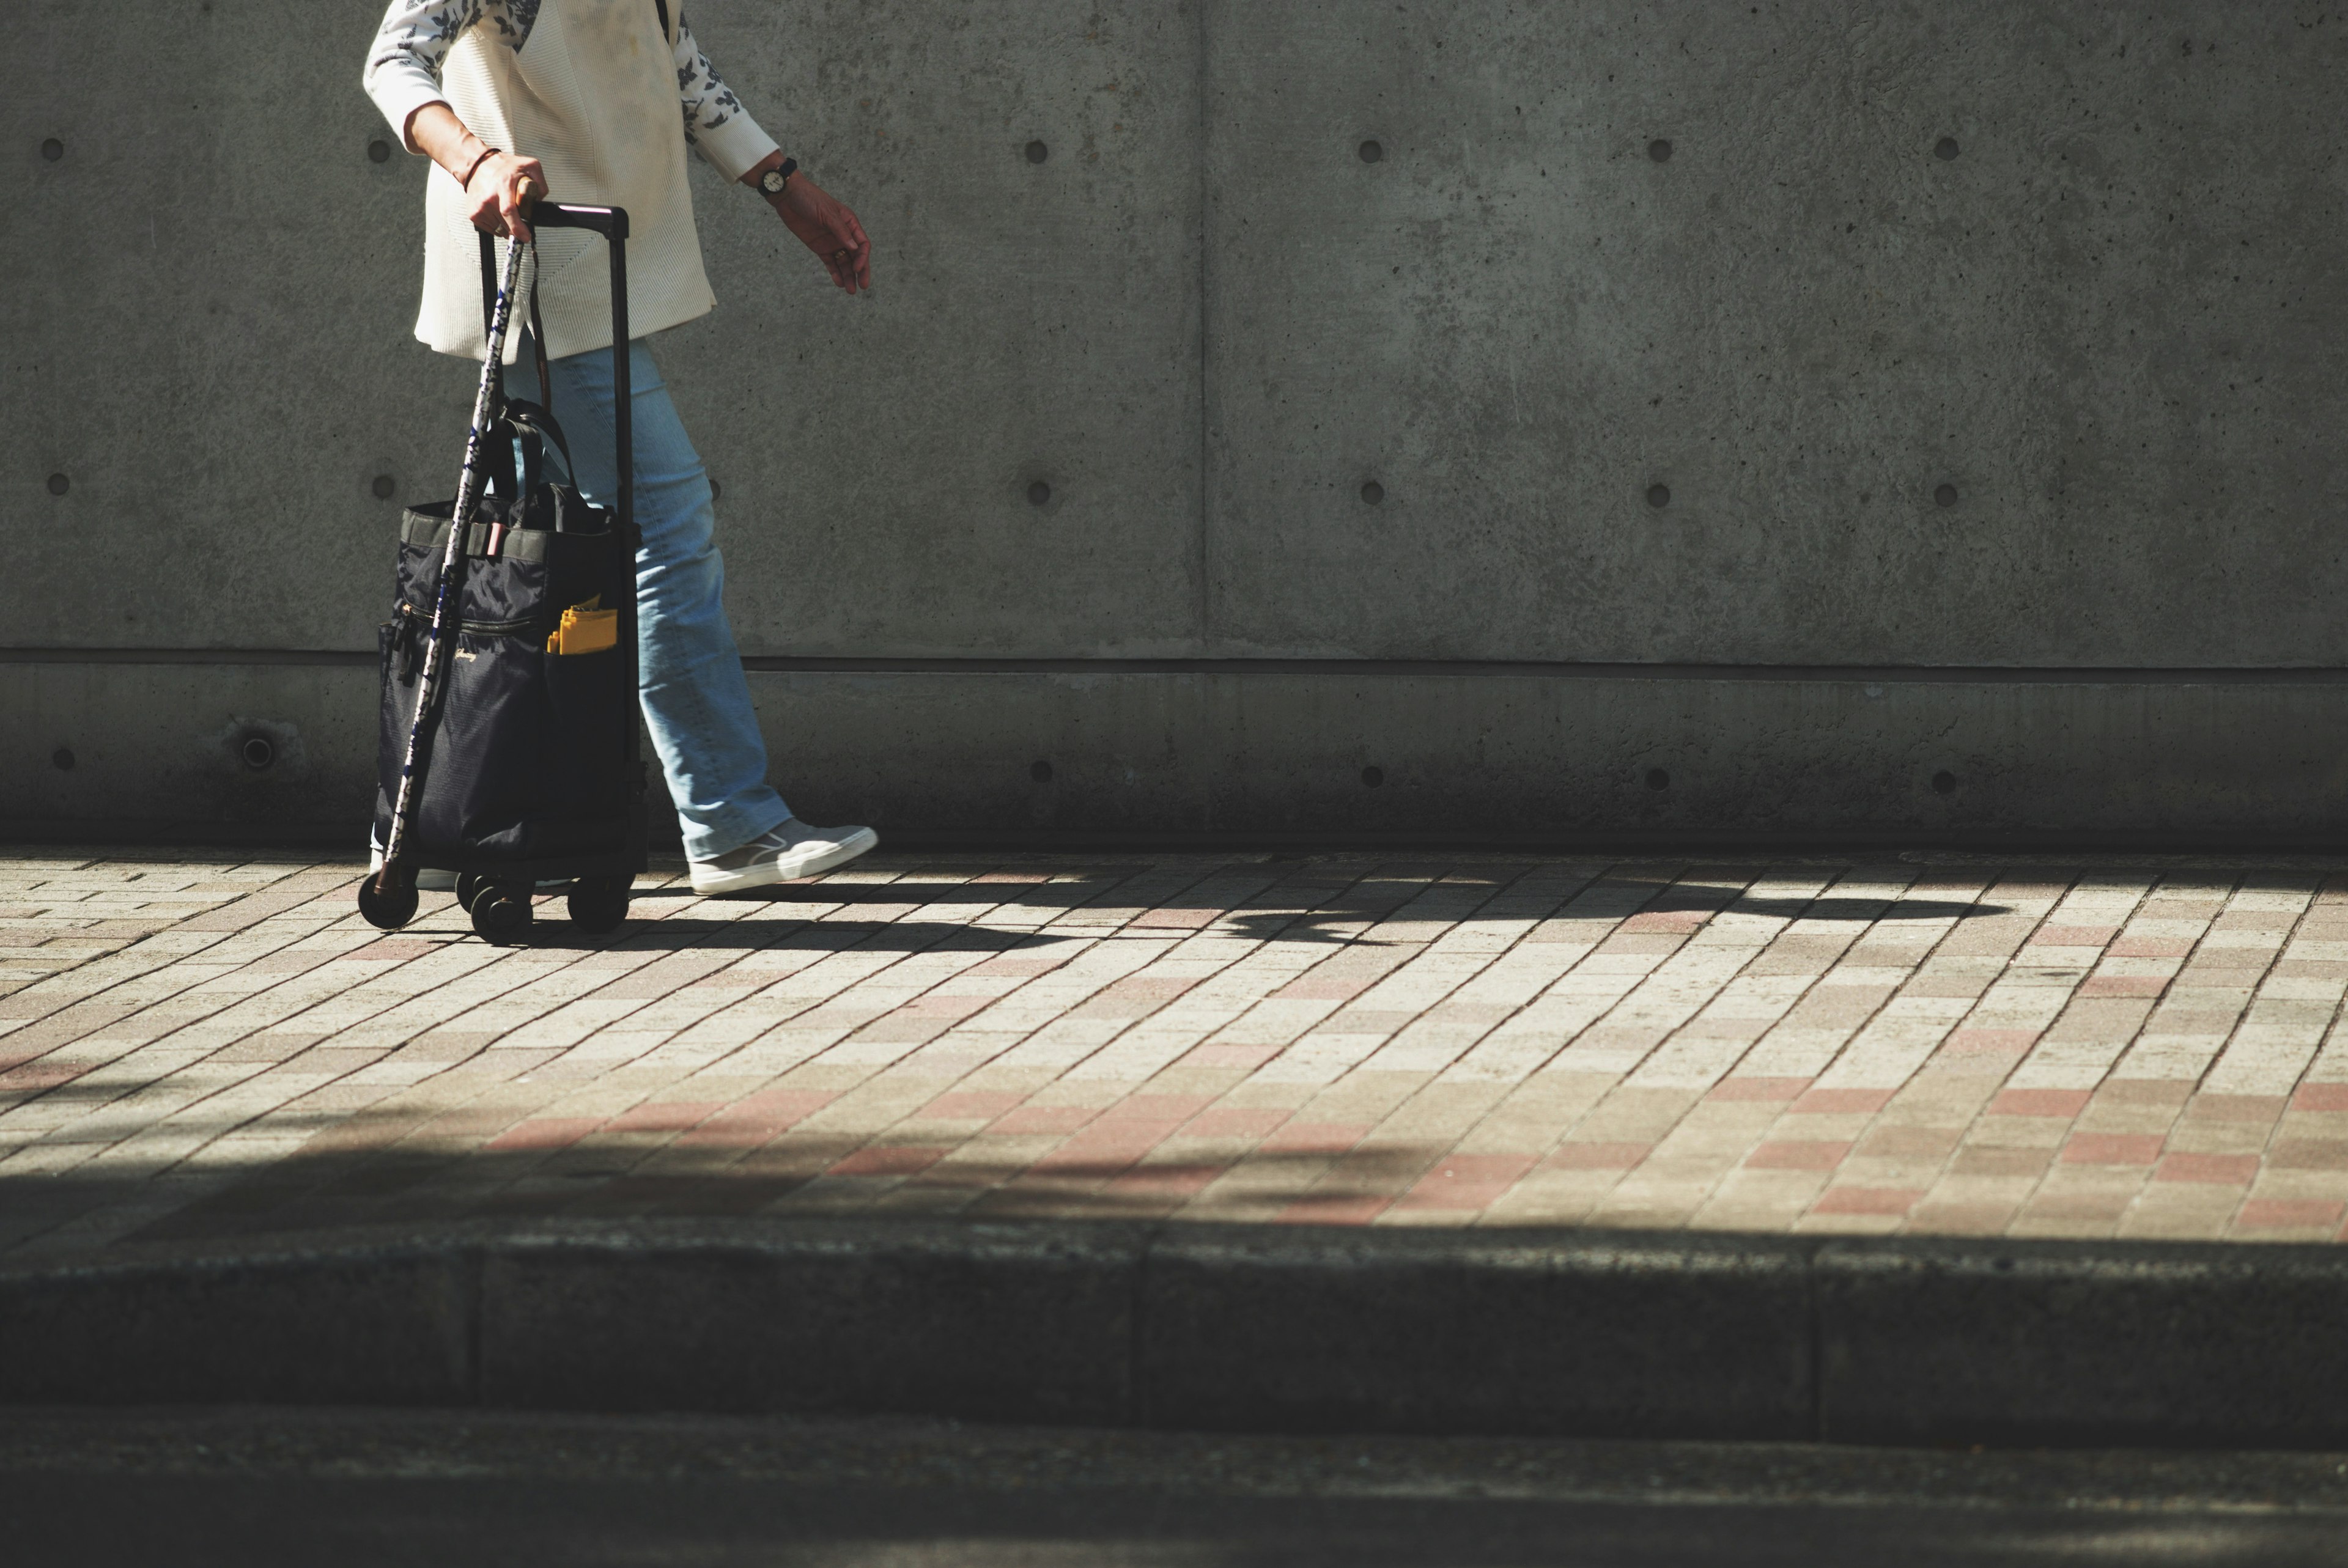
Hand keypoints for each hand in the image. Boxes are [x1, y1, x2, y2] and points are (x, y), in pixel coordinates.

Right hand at [464, 150, 543, 242]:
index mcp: (503, 185)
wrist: (477, 165)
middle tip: (521, 222)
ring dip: (508, 226)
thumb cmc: (503, 167)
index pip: (509, 211)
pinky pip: (491, 229)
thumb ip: (540, 183)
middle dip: (517, 228)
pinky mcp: (473, 214)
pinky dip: (498, 226)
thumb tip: (541, 201)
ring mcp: (480, 207)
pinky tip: (498, 212)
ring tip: (507, 211)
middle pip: (506, 224)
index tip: (525, 236)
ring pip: (500, 229)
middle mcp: (489, 197)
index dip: (518, 228)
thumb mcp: (529, 166)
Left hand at [764, 174, 871, 292]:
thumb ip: (840, 231)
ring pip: (844, 263)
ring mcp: (832, 242)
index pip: (862, 244)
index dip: (862, 258)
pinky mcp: (820, 247)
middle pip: (856, 257)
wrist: (788, 197)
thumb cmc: (810, 199)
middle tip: (863, 286)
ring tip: (850, 291)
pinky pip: (830, 263)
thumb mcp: (827, 213)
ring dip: (848, 276)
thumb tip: (854, 248)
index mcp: (850, 223)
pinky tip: (838, 282)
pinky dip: (835, 273)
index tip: (857, 268)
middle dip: (860, 272)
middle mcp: (843, 234)